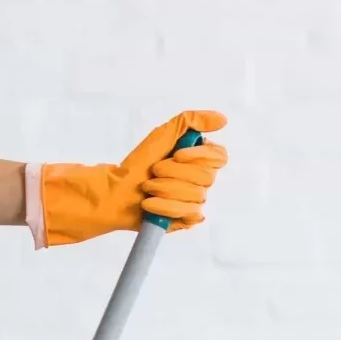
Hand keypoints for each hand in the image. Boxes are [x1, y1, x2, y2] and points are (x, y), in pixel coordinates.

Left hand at [41, 110, 228, 245]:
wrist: (117, 191)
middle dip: (175, 173)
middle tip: (154, 171)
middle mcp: (202, 180)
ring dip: (166, 189)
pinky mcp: (185, 219)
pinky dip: (166, 207)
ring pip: (196, 196)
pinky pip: (189, 214)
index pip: (219, 157)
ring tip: (147, 188)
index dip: (199, 157)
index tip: (176, 155)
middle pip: (207, 177)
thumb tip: (223, 120)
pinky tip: (149, 204)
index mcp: (201, 159)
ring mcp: (195, 201)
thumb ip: (192, 121)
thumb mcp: (164, 133)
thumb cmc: (141, 162)